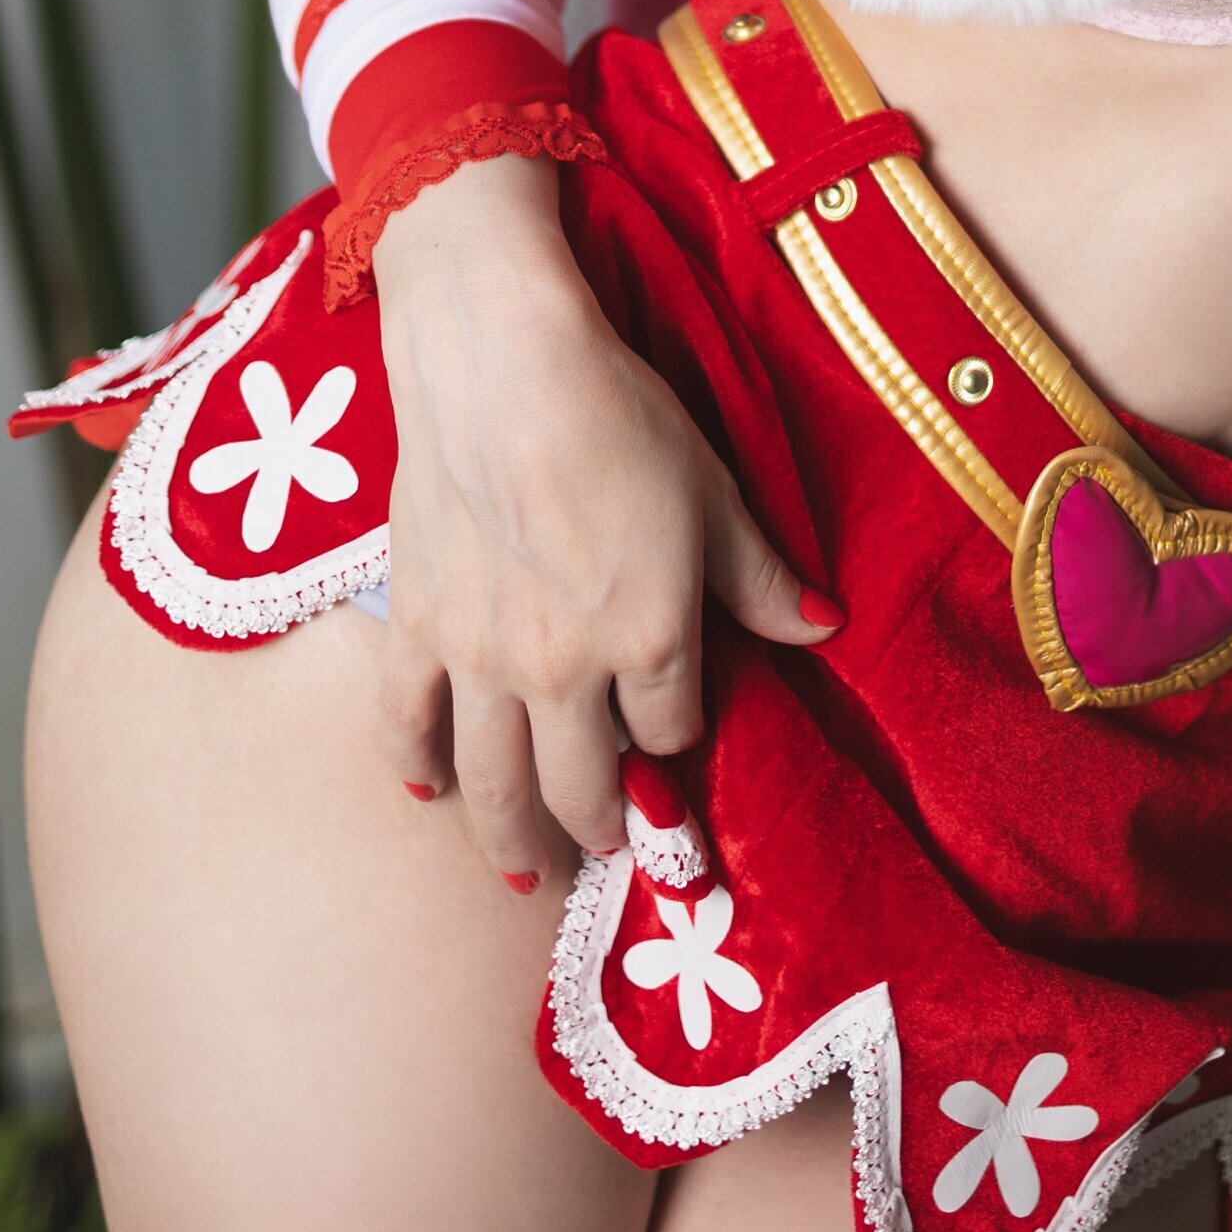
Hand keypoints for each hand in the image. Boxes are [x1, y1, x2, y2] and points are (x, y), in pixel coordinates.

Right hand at [370, 154, 834, 892]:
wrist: (501, 362)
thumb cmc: (619, 414)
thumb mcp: (713, 491)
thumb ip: (761, 576)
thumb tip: (824, 628)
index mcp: (652, 639)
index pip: (671, 732)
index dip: (677, 743)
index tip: (673, 746)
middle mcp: (566, 671)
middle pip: (584, 789)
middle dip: (602, 828)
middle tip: (603, 851)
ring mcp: (484, 658)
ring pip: (495, 785)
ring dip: (513, 839)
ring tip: (527, 870)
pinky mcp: (418, 627)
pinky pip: (407, 722)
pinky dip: (414, 765)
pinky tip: (427, 789)